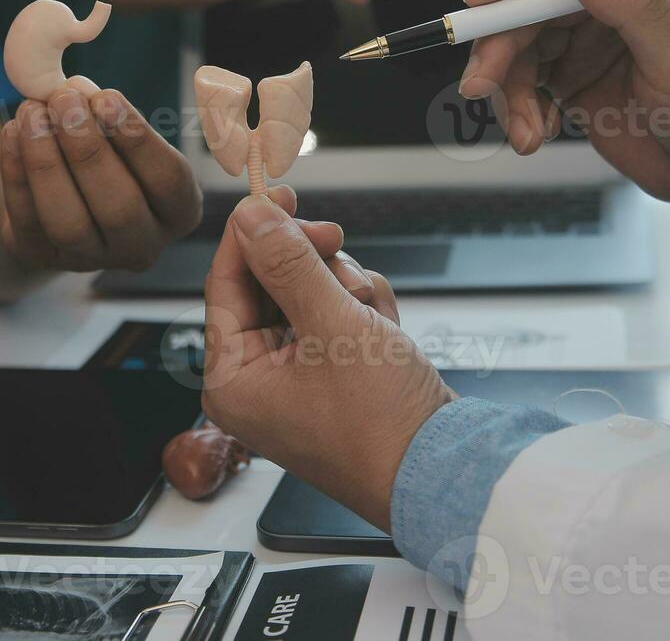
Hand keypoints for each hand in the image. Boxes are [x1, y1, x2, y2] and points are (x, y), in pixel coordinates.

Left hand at [0, 85, 204, 271]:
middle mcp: (142, 245)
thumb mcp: (124, 136)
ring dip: (46, 162)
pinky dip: (16, 173)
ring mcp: (92, 260)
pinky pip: (28, 221)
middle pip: (119, 207)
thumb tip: (76, 91)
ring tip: (32, 112)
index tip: (106, 97)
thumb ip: (109, 115)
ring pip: (68, 223)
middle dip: (87, 148)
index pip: (167, 179)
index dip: (136, 138)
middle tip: (63, 100)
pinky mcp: (45, 258)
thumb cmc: (111, 154)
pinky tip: (13, 132)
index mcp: (178, 212)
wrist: (68, 197)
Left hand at [201, 194, 454, 529]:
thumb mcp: (333, 326)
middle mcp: (255, 379)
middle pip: (268, 282)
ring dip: (345, 288)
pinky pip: (336, 314)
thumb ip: (289, 265)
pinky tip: (386, 328)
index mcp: (232, 378)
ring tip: (372, 314)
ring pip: (308, 291)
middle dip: (314, 265)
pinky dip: (364, 311)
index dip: (252, 232)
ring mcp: (295, 377)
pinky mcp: (333, 374)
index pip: (225, 282)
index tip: (279, 195)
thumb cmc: (382, 424)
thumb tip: (251, 218)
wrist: (444, 474)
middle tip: (336, 243)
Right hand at [460, 0, 669, 254]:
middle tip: (481, 87)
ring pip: (519, 42)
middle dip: (500, 44)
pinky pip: (525, 80)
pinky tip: (535, 135)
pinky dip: (519, 109)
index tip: (478, 2)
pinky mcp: (573, 72)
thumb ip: (633, 4)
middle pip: (531, 0)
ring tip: (523, 132)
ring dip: (508, 87)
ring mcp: (591, 32)